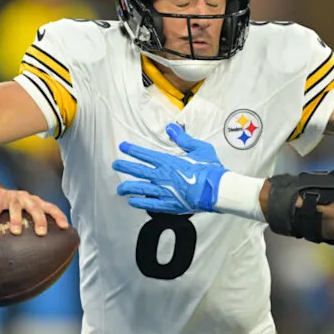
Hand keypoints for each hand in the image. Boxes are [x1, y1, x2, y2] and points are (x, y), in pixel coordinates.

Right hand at [0, 188, 69, 235]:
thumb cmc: (11, 210)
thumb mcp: (25, 214)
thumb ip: (33, 226)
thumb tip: (45, 250)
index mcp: (36, 203)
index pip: (51, 208)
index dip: (59, 216)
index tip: (65, 227)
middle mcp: (26, 198)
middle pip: (36, 208)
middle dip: (40, 220)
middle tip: (41, 233)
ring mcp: (12, 197)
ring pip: (15, 208)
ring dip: (16, 219)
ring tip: (16, 231)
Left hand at [113, 123, 227, 214]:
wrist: (217, 190)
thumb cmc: (210, 169)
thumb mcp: (199, 148)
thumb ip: (183, 139)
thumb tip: (170, 128)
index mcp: (168, 162)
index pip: (145, 155)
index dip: (132, 150)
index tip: (123, 147)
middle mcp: (162, 176)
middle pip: (138, 171)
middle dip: (125, 167)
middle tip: (116, 165)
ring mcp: (164, 192)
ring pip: (140, 189)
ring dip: (128, 188)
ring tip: (120, 189)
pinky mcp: (169, 205)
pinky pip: (150, 204)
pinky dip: (139, 203)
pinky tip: (133, 202)